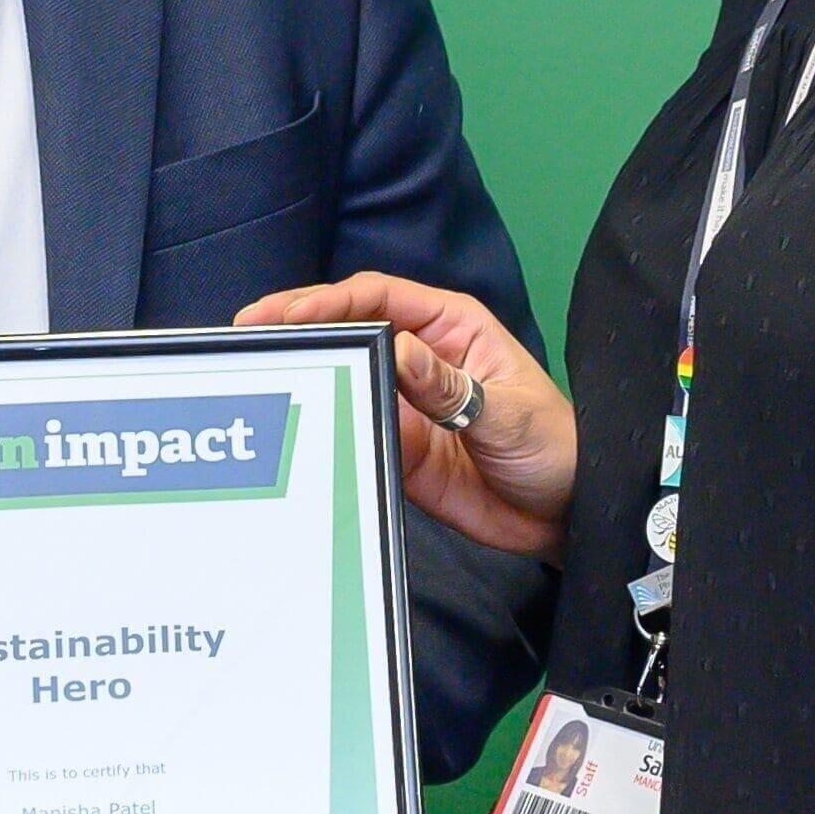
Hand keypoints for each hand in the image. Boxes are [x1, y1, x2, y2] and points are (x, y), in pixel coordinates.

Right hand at [237, 273, 575, 561]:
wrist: (568, 515)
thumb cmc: (556, 444)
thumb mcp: (508, 410)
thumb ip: (450, 386)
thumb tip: (396, 351)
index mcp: (449, 328)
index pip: (378, 298)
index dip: (328, 301)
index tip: (286, 314)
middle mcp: (418, 361)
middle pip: (347, 333)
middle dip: (297, 329)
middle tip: (247, 336)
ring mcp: (403, 407)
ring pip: (340, 382)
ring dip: (302, 379)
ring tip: (253, 379)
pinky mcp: (395, 451)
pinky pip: (349, 435)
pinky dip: (320, 433)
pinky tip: (289, 433)